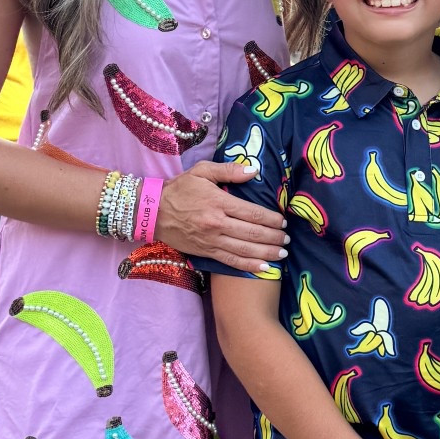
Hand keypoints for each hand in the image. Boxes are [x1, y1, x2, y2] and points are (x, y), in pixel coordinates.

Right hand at [155, 161, 287, 271]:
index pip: (252, 212)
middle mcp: (217, 224)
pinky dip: (249, 266)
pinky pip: (231, 262)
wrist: (152, 212)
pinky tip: (264, 267)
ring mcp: (211, 241)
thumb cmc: (178, 189)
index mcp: (218, 202)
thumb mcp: (201, 171)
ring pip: (245, 250)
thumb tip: (254, 170)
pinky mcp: (206, 252)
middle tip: (287, 238)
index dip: (271, 218)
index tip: (282, 221)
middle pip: (253, 233)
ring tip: (282, 252)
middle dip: (274, 237)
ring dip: (267, 252)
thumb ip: (228, 171)